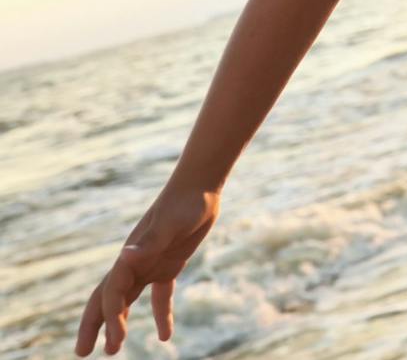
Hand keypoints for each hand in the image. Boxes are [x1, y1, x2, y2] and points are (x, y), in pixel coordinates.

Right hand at [76, 185, 219, 355]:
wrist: (200, 186)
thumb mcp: (169, 224)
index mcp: (130, 257)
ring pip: (128, 300)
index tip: (116, 341)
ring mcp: (150, 264)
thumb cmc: (184, 204)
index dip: (111, 319)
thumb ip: (148, 242)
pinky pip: (160, 295)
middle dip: (94, 326)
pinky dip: (161, 314)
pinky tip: (165, 336)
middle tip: (84, 352)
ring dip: (119, 323)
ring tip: (114, 349)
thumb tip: (124, 257)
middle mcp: (134, 263)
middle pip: (108, 300)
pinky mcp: (169, 264)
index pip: (113, 294)